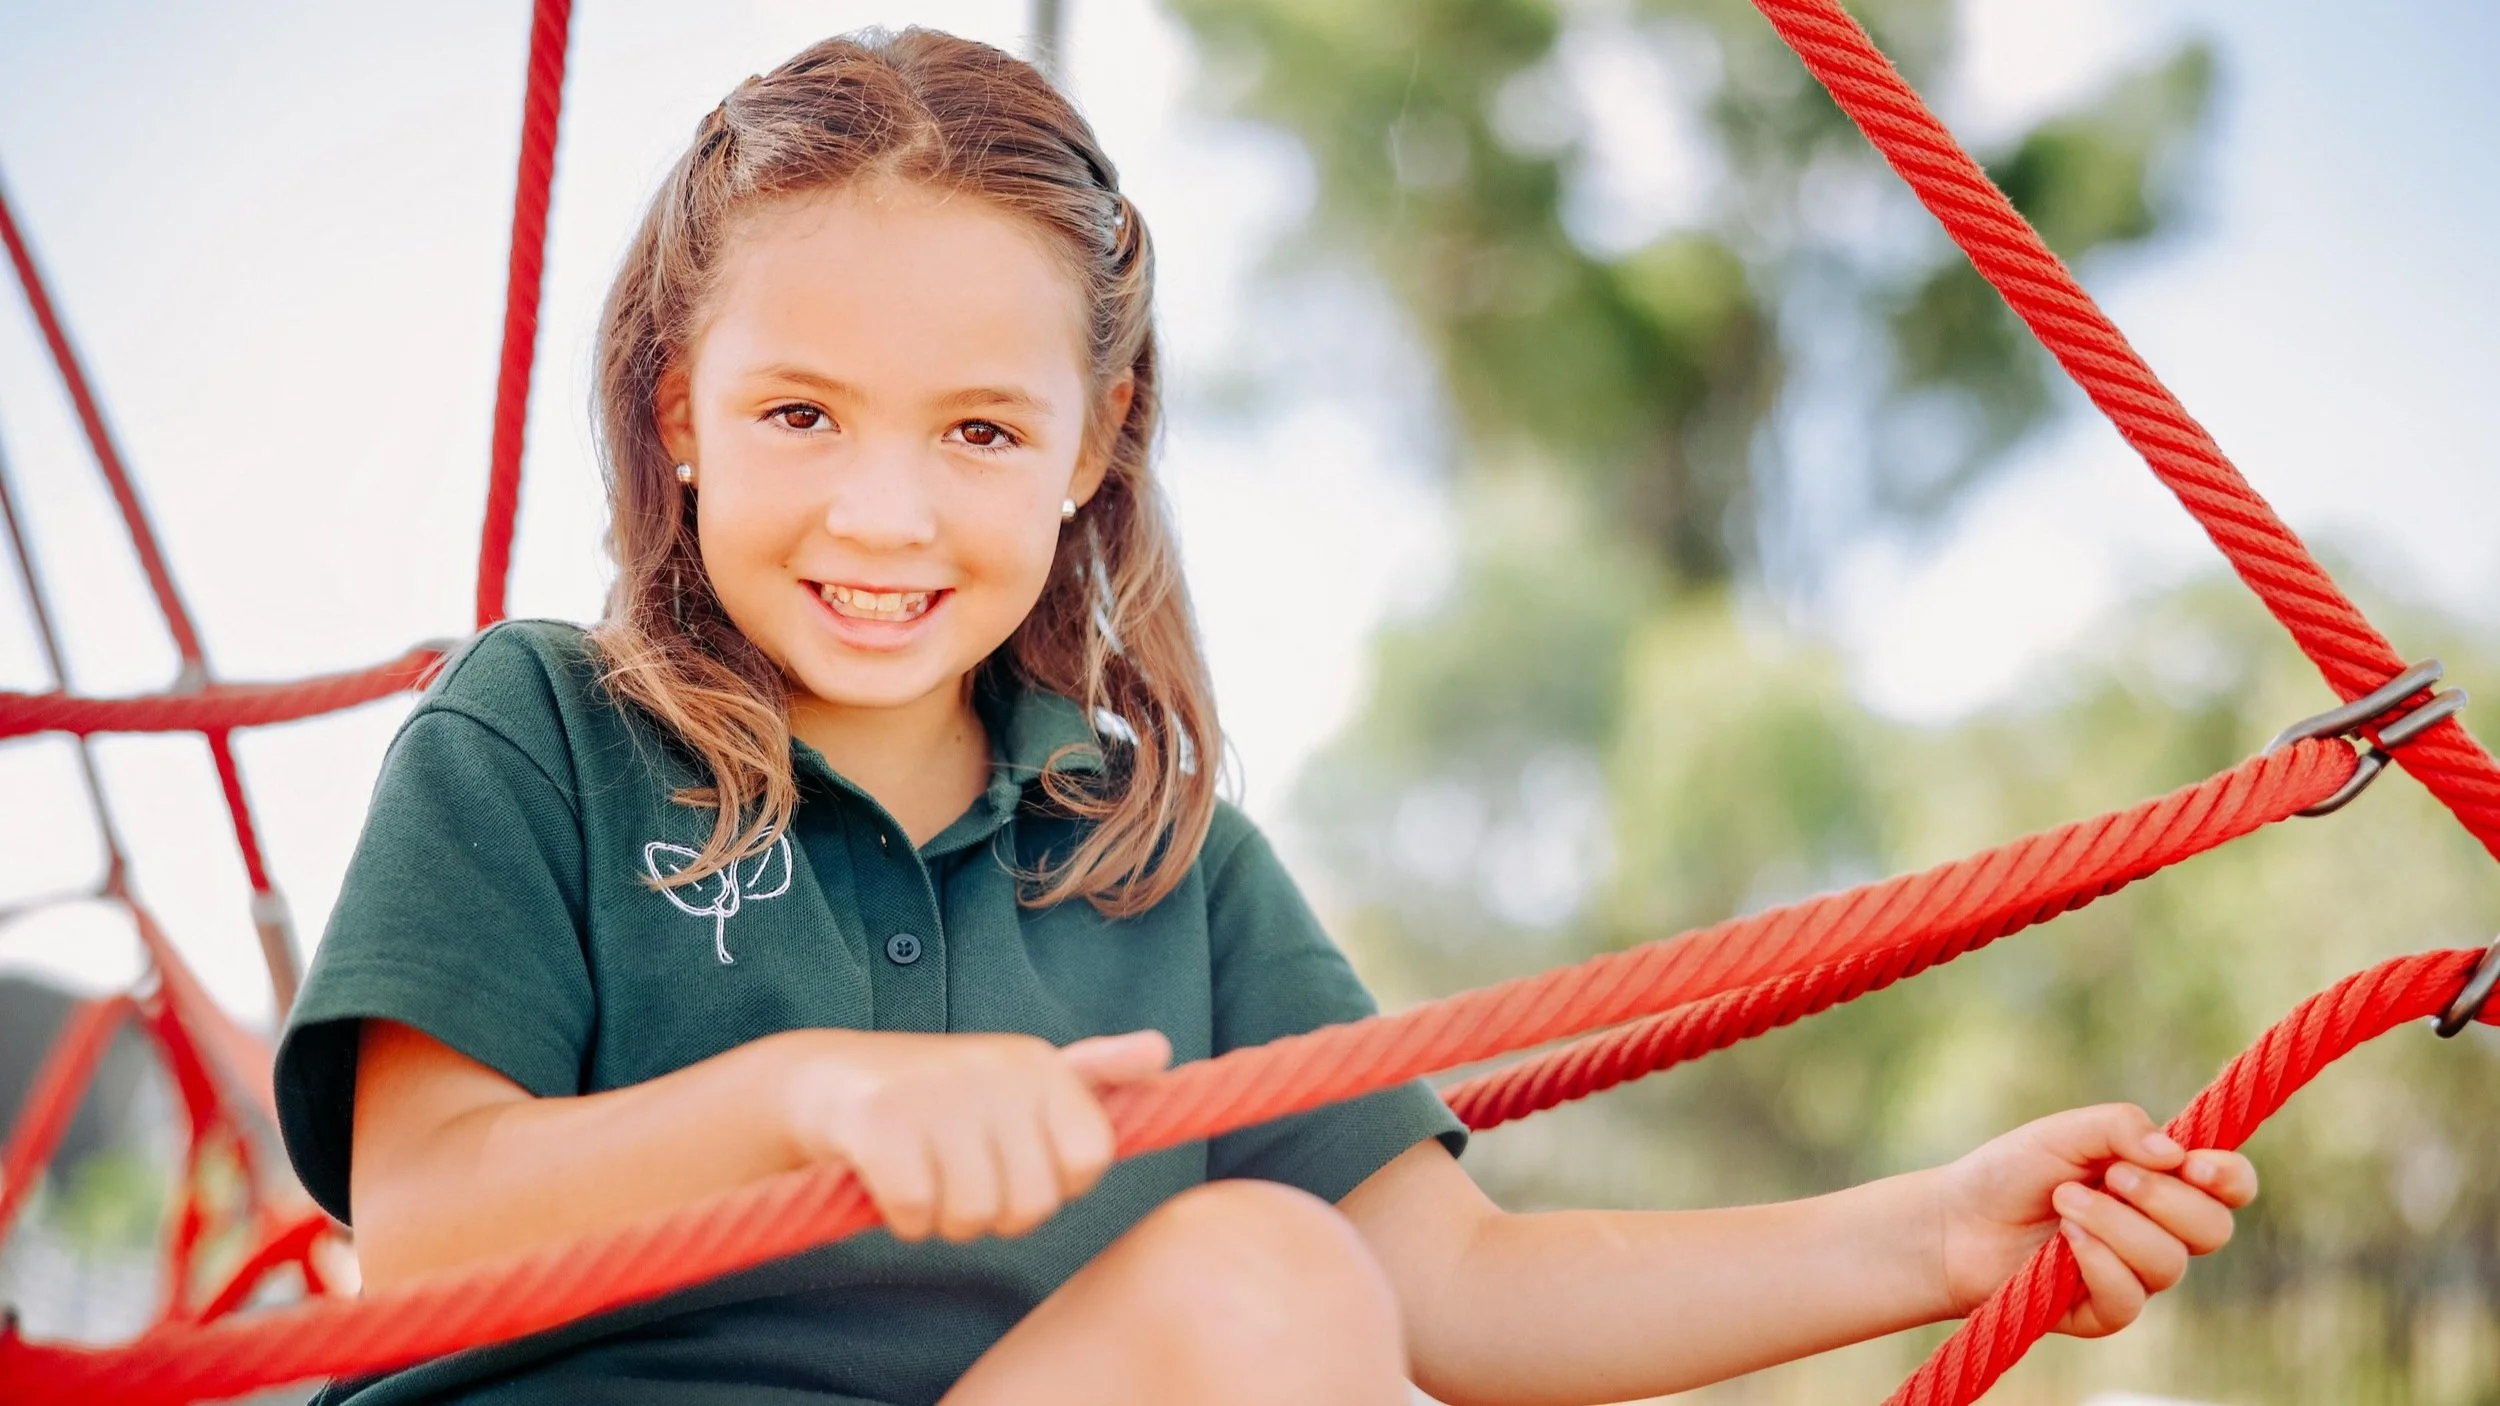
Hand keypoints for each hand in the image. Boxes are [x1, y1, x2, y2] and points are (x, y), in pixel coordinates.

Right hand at [771, 1027, 1171, 1242]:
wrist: (828, 1079)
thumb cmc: (940, 1095)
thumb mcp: (1020, 1077)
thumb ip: (1093, 1074)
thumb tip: (1162, 1052)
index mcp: (1039, 1064)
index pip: (1090, 1161)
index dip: (1052, 1184)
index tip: (1014, 1164)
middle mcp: (997, 1070)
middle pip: (1032, 1204)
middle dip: (993, 1213)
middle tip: (961, 1178)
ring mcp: (938, 1093)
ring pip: (974, 1216)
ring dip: (945, 1220)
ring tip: (927, 1177)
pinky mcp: (882, 1121)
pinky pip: (918, 1213)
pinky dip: (904, 1219)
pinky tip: (891, 1185)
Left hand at [1934, 1103, 2257, 1336]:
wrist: (1955, 1220)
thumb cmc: (2011, 1171)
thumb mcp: (2064, 1133)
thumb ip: (2120, 1127)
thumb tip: (2175, 1153)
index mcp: (2162, 1180)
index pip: (2230, 1186)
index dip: (2229, 1177)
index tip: (2195, 1164)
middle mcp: (2160, 1229)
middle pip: (2213, 1229)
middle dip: (2164, 1198)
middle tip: (2113, 1176)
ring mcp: (2136, 1273)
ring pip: (2169, 1263)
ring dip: (2116, 1225)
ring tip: (2064, 1201)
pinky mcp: (2106, 1310)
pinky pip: (2130, 1298)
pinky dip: (2098, 1263)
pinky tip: (2064, 1242)